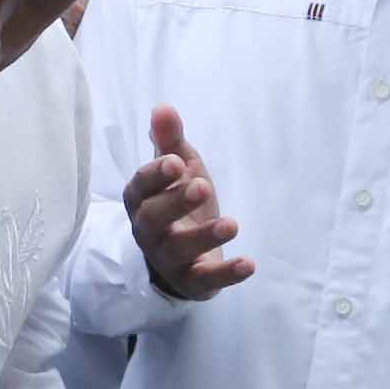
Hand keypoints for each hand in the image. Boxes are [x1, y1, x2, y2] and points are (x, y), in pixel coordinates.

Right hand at [122, 106, 255, 299]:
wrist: (178, 259)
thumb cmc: (176, 206)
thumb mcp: (177, 172)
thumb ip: (170, 141)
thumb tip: (163, 107)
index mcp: (141, 200)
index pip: (141, 186)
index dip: (155, 176)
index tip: (175, 163)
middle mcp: (148, 231)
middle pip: (154, 218)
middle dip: (176, 202)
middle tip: (201, 186)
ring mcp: (168, 259)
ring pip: (179, 249)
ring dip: (204, 236)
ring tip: (231, 224)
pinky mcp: (191, 281)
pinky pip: (205, 280)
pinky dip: (226, 273)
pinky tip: (249, 263)